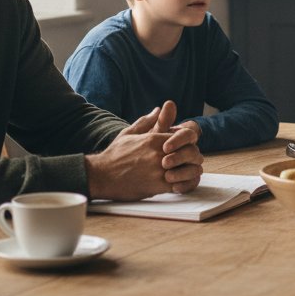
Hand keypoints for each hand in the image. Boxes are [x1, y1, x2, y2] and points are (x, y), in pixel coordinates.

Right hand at [86, 100, 203, 199]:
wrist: (100, 175)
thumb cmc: (115, 154)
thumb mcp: (129, 133)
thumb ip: (147, 121)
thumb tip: (159, 109)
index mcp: (155, 139)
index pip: (186, 136)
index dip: (190, 141)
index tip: (187, 146)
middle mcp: (159, 153)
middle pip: (191, 152)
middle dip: (194, 156)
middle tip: (192, 160)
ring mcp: (159, 170)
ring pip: (189, 169)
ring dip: (191, 171)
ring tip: (188, 172)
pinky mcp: (157, 186)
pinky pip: (180, 185)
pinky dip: (184, 184)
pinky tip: (182, 183)